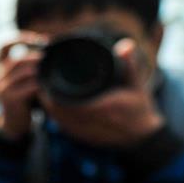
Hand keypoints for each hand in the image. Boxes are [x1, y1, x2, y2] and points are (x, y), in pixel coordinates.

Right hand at [0, 34, 45, 139]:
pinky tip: (48, 86)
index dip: (20, 38)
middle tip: (53, 58)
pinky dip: (41, 85)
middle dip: (37, 57)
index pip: (4, 46)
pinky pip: (28, 86)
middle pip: (18, 58)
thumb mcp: (22, 81)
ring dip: (41, 70)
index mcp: (0, 68)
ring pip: (24, 71)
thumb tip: (51, 52)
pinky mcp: (9, 98)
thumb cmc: (22, 99)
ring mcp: (2, 87)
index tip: (40, 40)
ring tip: (53, 71)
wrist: (12, 124)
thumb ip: (29, 68)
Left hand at [39, 38, 163, 146]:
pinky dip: (55, 116)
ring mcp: (85, 131)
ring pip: (57, 119)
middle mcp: (92, 122)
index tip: (48, 79)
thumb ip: (129, 65)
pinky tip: (51, 106)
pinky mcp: (82, 137)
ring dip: (49, 107)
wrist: (142, 137)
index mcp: (103, 108)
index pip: (70, 102)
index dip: (55, 92)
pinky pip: (62, 126)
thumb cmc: (139, 108)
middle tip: (42, 82)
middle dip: (48, 97)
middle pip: (59, 111)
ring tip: (44, 92)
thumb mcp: (136, 85)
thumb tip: (125, 45)